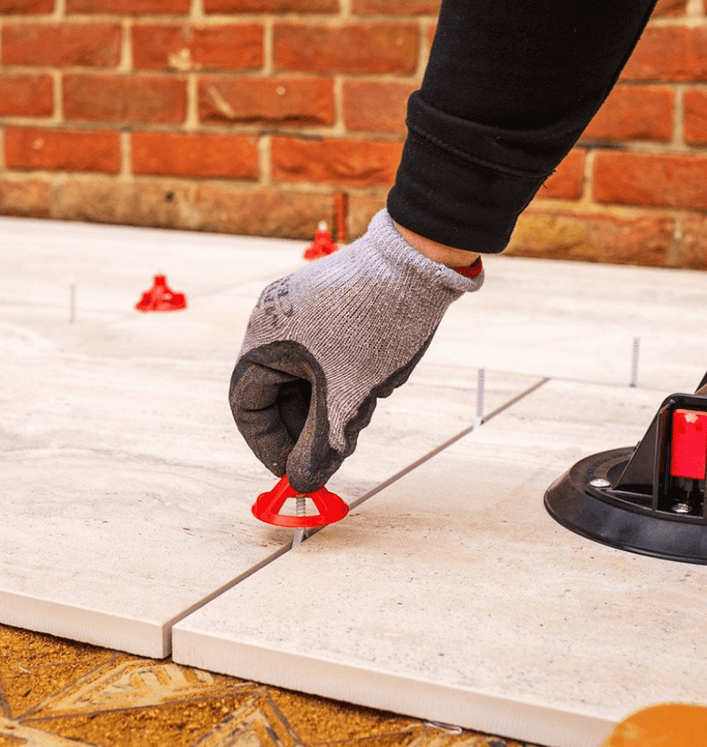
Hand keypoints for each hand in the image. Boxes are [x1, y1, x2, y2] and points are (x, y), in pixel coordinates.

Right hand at [229, 210, 482, 492]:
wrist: (420, 263)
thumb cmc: (377, 325)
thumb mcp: (347, 396)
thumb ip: (320, 445)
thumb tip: (303, 484)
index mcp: (263, 339)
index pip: (246, 405)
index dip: (267, 445)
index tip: (292, 471)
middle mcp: (273, 320)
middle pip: (275, 392)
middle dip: (304, 428)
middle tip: (333, 453)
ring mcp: (300, 309)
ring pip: (303, 376)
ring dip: (326, 406)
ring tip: (360, 416)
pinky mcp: (327, 305)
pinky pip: (321, 355)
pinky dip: (337, 381)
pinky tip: (368, 389)